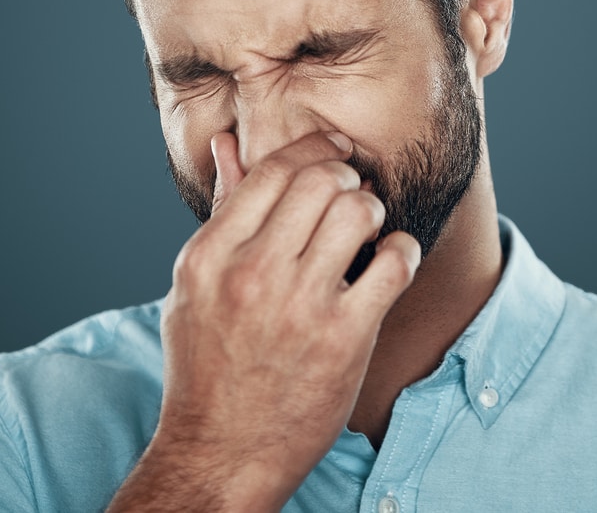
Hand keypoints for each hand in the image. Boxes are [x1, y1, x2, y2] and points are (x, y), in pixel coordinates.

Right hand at [109, 131, 420, 511]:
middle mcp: (251, 273)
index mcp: (210, 256)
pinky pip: (394, 262)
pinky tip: (390, 261)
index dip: (314, 147)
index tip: (336, 147)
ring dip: (372, 210)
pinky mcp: (344, 338)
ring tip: (368, 228)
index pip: (273, 171)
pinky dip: (401, 251)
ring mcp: (299, 306)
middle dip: (346, 176)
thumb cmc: (207, 366)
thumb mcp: (194, 286)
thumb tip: (227, 143)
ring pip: (358, 212)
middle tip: (353, 190)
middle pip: (320, 181)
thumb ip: (221, 215)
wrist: (221, 451)